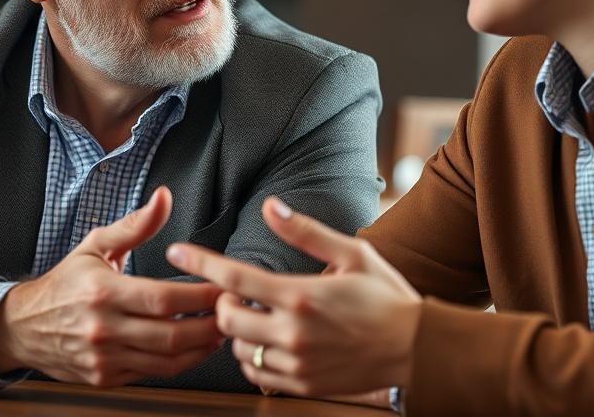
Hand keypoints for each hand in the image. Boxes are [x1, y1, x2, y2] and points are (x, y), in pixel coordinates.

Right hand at [0, 186, 223, 386]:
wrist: (22, 327)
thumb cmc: (65, 281)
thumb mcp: (96, 246)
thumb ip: (135, 225)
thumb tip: (164, 196)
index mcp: (102, 292)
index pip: (163, 299)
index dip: (199, 296)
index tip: (224, 286)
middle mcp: (103, 329)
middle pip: (171, 334)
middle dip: (210, 325)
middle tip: (234, 312)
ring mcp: (104, 358)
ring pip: (166, 361)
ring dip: (201, 348)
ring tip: (223, 330)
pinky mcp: (105, 378)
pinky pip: (153, 374)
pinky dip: (180, 362)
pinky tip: (196, 346)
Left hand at [166, 197, 421, 396]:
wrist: (416, 347)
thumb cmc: (386, 295)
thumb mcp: (352, 252)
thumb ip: (305, 232)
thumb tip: (270, 208)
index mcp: (301, 295)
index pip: (235, 278)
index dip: (200, 263)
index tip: (177, 252)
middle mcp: (293, 333)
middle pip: (226, 320)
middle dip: (224, 303)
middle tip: (239, 293)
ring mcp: (297, 363)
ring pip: (239, 350)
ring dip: (239, 332)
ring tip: (260, 316)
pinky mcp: (303, 384)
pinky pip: (258, 375)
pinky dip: (255, 357)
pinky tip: (271, 341)